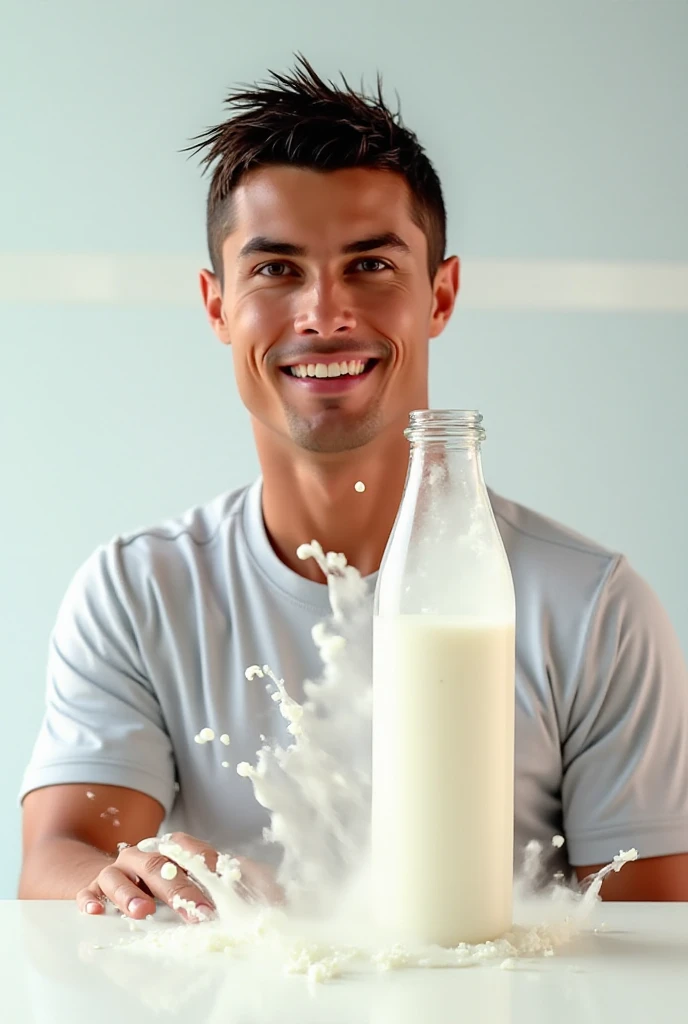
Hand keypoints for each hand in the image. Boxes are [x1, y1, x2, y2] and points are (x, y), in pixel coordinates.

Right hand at [76, 832, 281, 921]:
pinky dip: (90, 899)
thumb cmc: (162, 881)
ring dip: (132, 892)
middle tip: (198, 914)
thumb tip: (276, 898)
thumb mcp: (200, 881)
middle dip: (180, 890)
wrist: (112, 874)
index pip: (192, 853)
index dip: (209, 872)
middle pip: (161, 865)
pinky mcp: (93, 888)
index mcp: (173, 850)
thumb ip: (233, 884)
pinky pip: (88, 891)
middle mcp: (145, 856)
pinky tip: (96, 911)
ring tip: (143, 913)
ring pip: (120, 874)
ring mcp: (117, 871)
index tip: (225, 899)